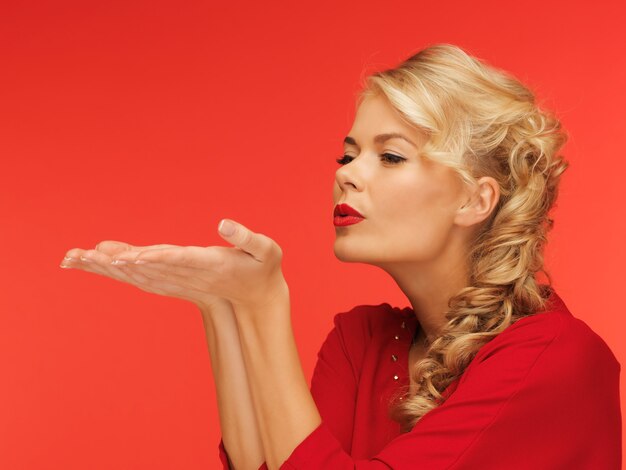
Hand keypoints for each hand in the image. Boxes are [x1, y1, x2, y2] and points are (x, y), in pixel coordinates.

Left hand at [60, 219, 288, 312]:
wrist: (256, 299)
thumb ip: (248, 238)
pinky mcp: (174, 281)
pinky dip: (119, 271)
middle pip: (147, 268)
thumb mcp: (266, 251)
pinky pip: (141, 277)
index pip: (178, 260)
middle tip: (79, 255)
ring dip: (108, 267)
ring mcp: (179, 281)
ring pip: (138, 275)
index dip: (154, 258)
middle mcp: (189, 276)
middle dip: (114, 262)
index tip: (129, 257)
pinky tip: (100, 264)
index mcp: (211, 265)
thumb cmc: (263, 270)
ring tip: (75, 258)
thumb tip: (223, 224)